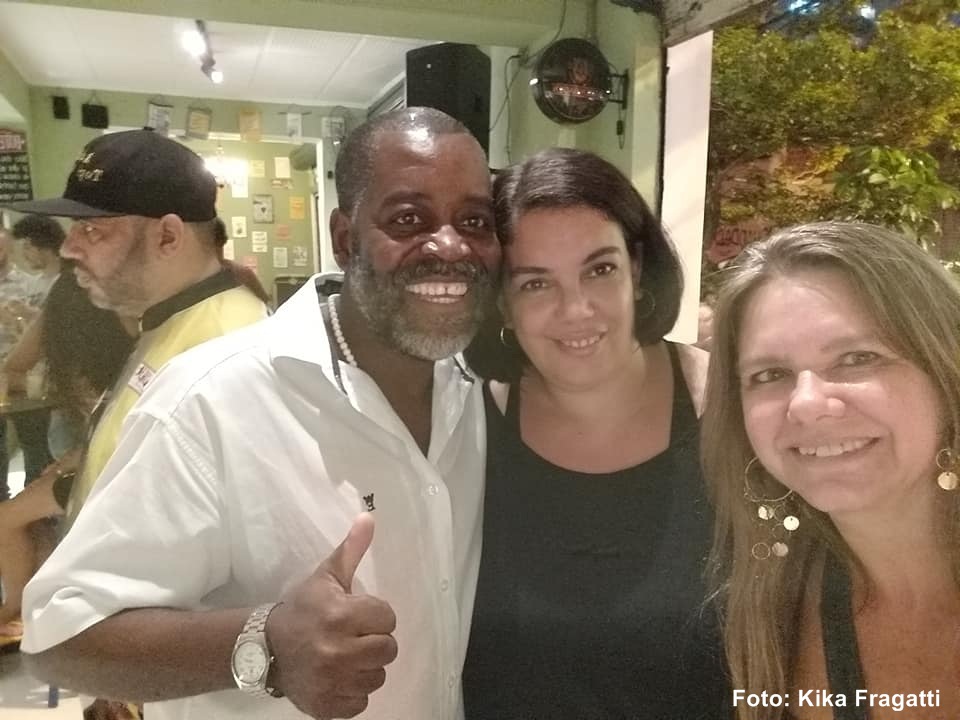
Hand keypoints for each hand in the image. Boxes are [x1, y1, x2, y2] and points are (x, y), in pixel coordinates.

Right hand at [267, 513, 396, 718]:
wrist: (264, 649)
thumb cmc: (303, 609)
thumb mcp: (326, 577)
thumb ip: (351, 550)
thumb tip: (368, 517)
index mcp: (340, 616)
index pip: (388, 618)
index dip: (376, 615)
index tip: (358, 614)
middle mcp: (337, 651)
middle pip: (388, 649)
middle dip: (374, 640)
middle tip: (353, 636)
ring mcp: (332, 682)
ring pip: (378, 676)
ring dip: (366, 667)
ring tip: (346, 656)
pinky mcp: (327, 706)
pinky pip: (362, 702)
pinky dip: (353, 691)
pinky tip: (338, 676)